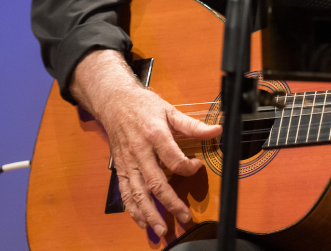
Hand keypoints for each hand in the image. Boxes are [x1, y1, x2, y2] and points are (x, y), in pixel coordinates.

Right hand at [71, 50, 222, 236]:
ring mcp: (128, 162)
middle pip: (155, 182)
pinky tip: (141, 221)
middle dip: (170, 202)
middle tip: (184, 216)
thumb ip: (193, 125)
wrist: (114, 102)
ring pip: (138, 192)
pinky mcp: (121, 168)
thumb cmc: (143, 106)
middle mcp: (140, 151)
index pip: (174, 159)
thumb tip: (216, 130)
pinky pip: (125, 192)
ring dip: (149, 213)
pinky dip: (132, 209)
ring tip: (161, 228)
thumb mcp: (170, 110)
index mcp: (155, 135)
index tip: (198, 166)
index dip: (188, 167)